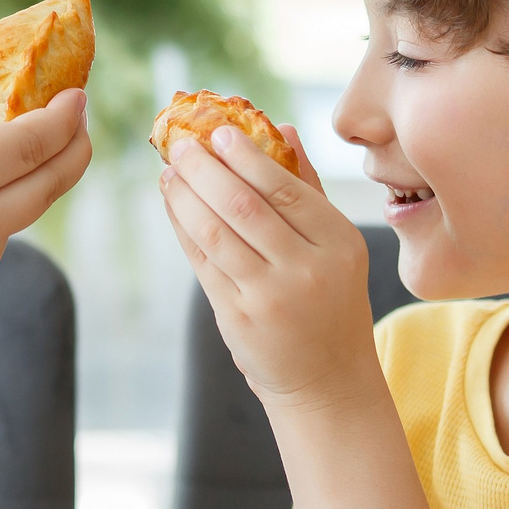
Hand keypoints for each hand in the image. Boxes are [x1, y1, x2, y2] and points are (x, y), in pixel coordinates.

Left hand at [160, 122, 377, 410]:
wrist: (326, 379)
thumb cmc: (330, 301)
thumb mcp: (336, 246)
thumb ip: (308, 188)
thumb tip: (280, 129)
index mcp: (338, 242)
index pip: (285, 189)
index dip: (246, 157)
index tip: (218, 132)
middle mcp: (306, 269)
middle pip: (243, 206)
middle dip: (205, 170)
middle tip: (181, 143)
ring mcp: (269, 297)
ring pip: (215, 233)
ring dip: (185, 197)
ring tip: (169, 172)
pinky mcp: (238, 317)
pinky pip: (203, 263)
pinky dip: (183, 229)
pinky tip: (174, 206)